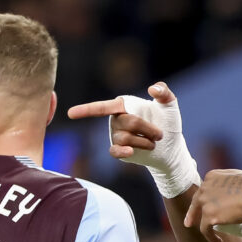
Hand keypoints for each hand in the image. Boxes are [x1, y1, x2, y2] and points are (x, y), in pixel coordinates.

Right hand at [68, 83, 200, 198]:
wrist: (170, 147)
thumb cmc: (168, 122)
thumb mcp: (169, 104)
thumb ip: (163, 91)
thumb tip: (152, 88)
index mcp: (123, 106)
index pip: (102, 107)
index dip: (86, 110)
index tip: (70, 114)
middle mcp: (116, 120)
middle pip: (128, 122)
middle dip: (148, 128)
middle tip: (159, 134)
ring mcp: (116, 136)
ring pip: (125, 138)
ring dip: (145, 141)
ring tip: (153, 143)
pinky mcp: (119, 151)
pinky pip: (115, 151)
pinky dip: (123, 151)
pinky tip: (130, 152)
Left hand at [184, 170, 241, 241]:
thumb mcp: (240, 179)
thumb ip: (230, 184)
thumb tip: (230, 195)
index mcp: (212, 176)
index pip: (203, 190)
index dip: (202, 201)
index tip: (200, 209)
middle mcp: (205, 187)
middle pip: (196, 203)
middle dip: (192, 214)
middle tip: (188, 223)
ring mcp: (206, 201)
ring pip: (201, 218)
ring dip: (209, 229)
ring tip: (218, 238)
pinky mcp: (209, 215)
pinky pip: (205, 230)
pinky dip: (211, 238)